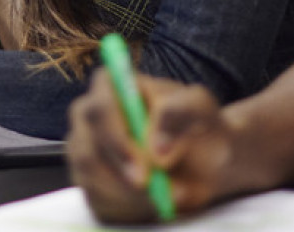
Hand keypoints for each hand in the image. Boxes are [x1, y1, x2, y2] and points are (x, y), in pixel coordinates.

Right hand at [66, 69, 236, 223]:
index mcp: (112, 86)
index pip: (99, 108)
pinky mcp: (90, 180)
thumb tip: (156, 146)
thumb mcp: (202, 108)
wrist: (208, 159)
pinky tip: (154, 201)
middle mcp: (90, 114)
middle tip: (153, 191)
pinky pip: (96, 199)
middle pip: (85, 145)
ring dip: (129, 195)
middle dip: (119, 174)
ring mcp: (86, 148)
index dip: (115, 138)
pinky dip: (127, 207)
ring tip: (170, 195)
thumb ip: (182, 111)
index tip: (143, 167)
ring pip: (90, 177)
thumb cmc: (200, 126)